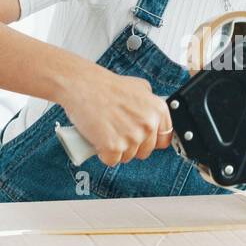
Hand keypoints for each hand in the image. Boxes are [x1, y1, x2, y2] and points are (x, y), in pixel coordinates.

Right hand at [58, 64, 172, 165]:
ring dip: (116, 149)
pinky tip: (99, 138)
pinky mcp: (114, 147)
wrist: (82, 86)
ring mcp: (132, 137)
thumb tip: (151, 113)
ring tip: (107, 130)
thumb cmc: (104, 86)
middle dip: (131, 145)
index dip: (151, 141)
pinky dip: (103, 153)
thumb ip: (149, 103)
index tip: (142, 140)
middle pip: (144, 151)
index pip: (164, 139)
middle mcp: (148, 124)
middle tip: (118, 131)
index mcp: (158, 110)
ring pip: (127, 157)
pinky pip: (111, 160)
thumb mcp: (138, 86)